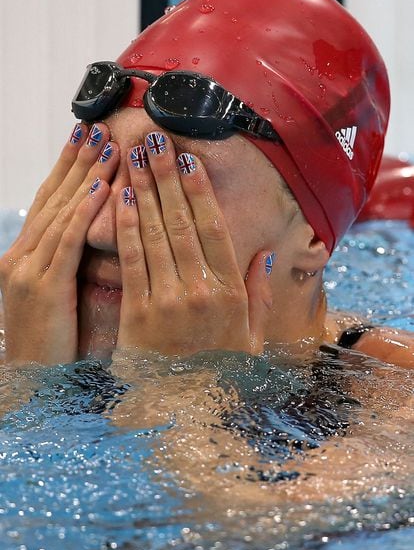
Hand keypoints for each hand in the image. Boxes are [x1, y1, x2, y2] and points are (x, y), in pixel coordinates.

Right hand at [0, 123, 118, 363]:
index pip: (49, 202)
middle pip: (53, 198)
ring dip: (85, 176)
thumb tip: (93, 232)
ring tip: (106, 146)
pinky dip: (83, 212)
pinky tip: (100, 188)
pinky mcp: (43, 288)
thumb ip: (67, 261)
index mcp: (25, 257)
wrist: (32, 382)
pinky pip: (66, 242)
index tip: (86, 138)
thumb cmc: (51, 341)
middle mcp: (21, 256)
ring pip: (61, 213)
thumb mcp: (55, 294)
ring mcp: (28, 270)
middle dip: (76, 161)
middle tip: (97, 127)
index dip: (67, 168)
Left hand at [115, 131, 273, 356]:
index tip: (189, 158)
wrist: (185, 410)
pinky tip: (121, 198)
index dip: (200, 190)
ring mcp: (167, 300)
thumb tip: (264, 254)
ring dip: (145, 189)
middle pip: (181, 221)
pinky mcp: (137, 313)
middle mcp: (200, 289)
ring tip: (135, 155)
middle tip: (156, 138)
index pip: (213, 228)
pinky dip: (125, 226)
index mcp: (231, 292)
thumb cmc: (221, 371)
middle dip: (167, 176)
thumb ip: (259, 294)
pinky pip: (131, 261)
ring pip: (155, 234)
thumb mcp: (253, 338)